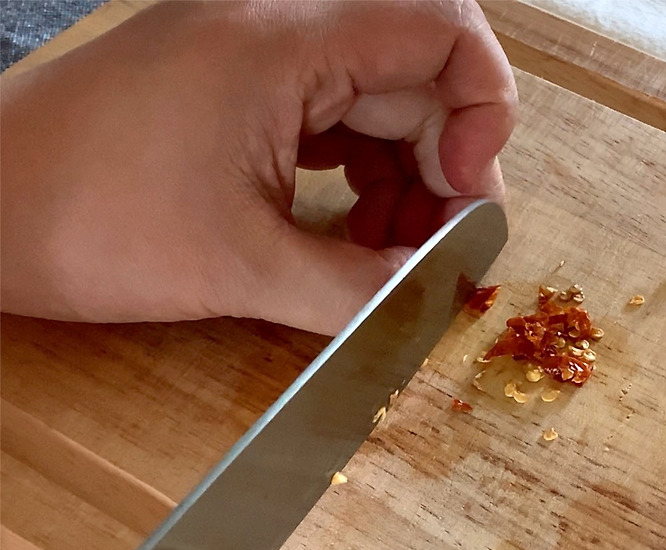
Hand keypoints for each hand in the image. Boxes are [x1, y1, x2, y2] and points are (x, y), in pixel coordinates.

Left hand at [0, 0, 517, 335]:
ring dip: (409, 173)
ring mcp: (256, 50)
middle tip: (441, 246)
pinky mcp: (239, 84)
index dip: (484, 110)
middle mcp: (277, 24)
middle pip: (420, 70)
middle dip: (448, 162)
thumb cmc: (81, 219)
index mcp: (284, 38)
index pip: (444, 29)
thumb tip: (437, 304)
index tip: (463, 192)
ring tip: (394, 251)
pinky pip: (337, 112)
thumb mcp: (239, 268)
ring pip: (383, 95)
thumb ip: (360, 290)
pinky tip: (356, 230)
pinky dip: (364, 171)